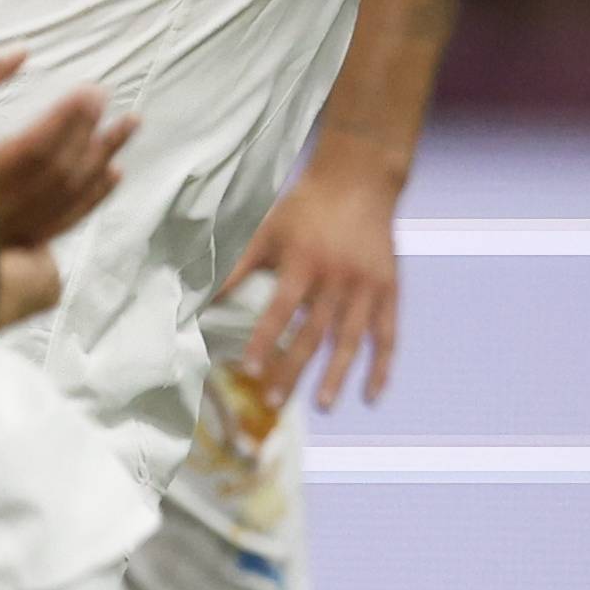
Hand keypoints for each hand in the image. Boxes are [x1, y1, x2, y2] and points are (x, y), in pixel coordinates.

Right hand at [0, 73, 133, 253]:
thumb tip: (20, 53)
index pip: (36, 149)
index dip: (68, 121)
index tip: (90, 92)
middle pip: (57, 175)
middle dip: (90, 136)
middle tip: (109, 103)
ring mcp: (2, 234)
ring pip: (66, 200)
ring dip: (101, 162)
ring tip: (126, 130)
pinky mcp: (9, 243)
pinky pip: (62, 223)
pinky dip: (92, 198)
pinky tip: (112, 174)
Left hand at [215, 144, 406, 411]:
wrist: (359, 184)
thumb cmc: (303, 210)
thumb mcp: (266, 232)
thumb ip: (236, 267)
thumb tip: (200, 298)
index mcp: (304, 263)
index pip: (280, 310)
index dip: (265, 340)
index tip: (249, 370)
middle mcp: (338, 278)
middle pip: (314, 333)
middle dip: (293, 369)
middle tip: (274, 401)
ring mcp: (367, 287)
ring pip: (351, 340)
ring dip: (336, 375)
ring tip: (320, 405)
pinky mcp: (389, 291)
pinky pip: (387, 335)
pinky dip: (381, 367)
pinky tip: (371, 395)